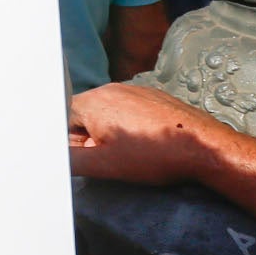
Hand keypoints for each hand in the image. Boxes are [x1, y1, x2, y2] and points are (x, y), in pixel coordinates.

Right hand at [69, 81, 210, 185]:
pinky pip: (129, 110)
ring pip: (108, 113)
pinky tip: (147, 143)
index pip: (62, 118)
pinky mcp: (154, 97)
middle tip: (110, 157)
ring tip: (132, 152)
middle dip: (91, 137)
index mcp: (94, 102)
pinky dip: (131, 126)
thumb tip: (50, 160)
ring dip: (111, 133)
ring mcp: (135, 90)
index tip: (88, 156)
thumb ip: (70, 161)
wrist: (204, 147)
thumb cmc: (154, 156)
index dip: (70, 142)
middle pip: (85, 114)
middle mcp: (112, 89)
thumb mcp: (105, 165)